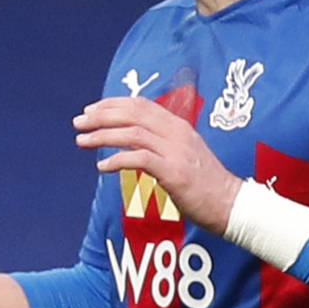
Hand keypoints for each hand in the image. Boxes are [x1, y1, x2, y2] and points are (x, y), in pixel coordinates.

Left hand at [74, 94, 234, 232]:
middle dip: (101, 116)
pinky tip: (101, 167)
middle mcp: (177, 133)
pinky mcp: (174, 172)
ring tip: (81, 141)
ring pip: (132, 134)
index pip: (141, 104)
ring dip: (102, 136)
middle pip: (133, 114)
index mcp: (178, 126)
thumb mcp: (182, 153)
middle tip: (78, 122)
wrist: (231, 203)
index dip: (112, 104)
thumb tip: (131, 139)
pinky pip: (139, 160)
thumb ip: (160, 142)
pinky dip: (117, 160)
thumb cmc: (203, 181)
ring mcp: (176, 152)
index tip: (90, 110)